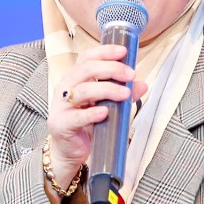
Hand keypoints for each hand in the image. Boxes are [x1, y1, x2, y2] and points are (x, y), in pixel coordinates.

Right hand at [46, 44, 150, 175]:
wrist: (70, 151)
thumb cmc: (87, 124)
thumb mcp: (108, 106)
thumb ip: (123, 94)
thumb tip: (142, 85)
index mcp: (75, 79)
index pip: (87, 58)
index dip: (105, 52)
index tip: (124, 52)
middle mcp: (65, 88)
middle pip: (86, 70)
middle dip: (111, 69)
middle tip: (130, 75)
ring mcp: (61, 106)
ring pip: (82, 90)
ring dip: (106, 89)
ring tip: (124, 94)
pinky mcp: (61, 124)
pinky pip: (76, 116)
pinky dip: (91, 113)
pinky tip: (104, 112)